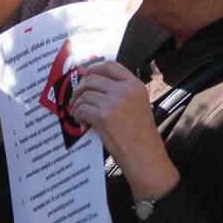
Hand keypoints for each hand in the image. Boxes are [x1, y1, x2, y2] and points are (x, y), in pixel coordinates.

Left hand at [69, 61, 179, 202]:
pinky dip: (77, 114)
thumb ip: (122, 92)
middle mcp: (125, 90)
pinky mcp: (103, 117)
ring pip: (84, 95)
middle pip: (92, 79)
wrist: (146, 156)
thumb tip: (96, 84)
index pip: (110, 66)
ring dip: (77, 103)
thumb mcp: (139, 104)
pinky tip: (80, 120)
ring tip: (77, 112)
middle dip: (79, 88)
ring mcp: (114, 103)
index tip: (85, 76)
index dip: (94, 69)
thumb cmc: (141, 135)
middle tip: (76, 99)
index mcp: (135, 85)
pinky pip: (81, 109)